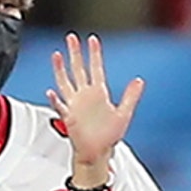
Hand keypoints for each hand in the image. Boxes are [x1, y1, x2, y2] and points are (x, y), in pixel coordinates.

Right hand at [48, 33, 145, 184]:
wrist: (98, 153)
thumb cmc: (109, 135)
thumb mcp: (124, 113)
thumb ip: (131, 96)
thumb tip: (139, 80)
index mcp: (99, 92)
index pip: (96, 67)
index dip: (94, 53)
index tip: (92, 39)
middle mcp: (85, 96)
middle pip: (78, 69)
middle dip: (75, 53)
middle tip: (71, 37)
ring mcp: (75, 105)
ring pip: (65, 82)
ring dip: (60, 69)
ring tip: (56, 55)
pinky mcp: (69, 117)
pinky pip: (61, 106)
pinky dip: (55, 100)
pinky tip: (51, 92)